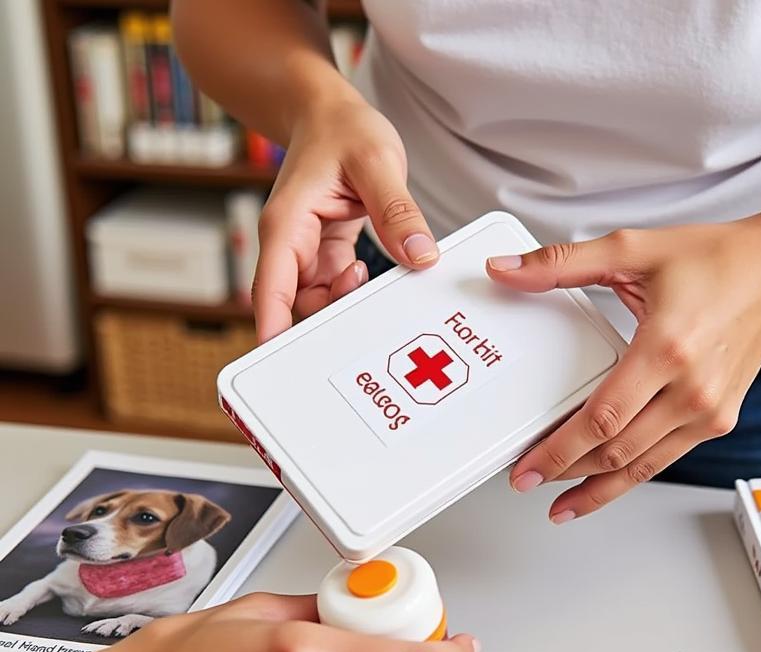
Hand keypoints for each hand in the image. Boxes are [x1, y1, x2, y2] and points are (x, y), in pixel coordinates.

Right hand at [253, 96, 438, 342]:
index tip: (285, 364)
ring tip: (372, 275)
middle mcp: (290, 245)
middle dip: (329, 318)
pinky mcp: (326, 253)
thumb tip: (420, 256)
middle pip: (296, 307)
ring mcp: (307, 252)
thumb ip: (397, 212)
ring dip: (347, 303)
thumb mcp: (377, 162)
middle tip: (366, 305)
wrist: (330, 110)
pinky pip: (337, 288)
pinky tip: (377, 277)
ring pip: (319, 301)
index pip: (272, 290)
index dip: (275, 330)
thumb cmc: (343, 128)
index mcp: (287, 226)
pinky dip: (357, 292)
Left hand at [487, 216, 760, 520]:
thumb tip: (505, 269)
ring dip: (597, 489)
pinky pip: (664, 458)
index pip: (601, 418)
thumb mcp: (632, 249)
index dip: (559, 450)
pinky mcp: (718, 420)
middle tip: (527, 482)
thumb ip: (561, 263)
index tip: (528, 467)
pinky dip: (631, 476)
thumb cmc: (717, 260)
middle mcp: (691, 389)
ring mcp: (708, 411)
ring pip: (641, 466)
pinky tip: (606, 483)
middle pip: (616, 451)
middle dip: (566, 474)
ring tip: (561, 503)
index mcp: (666, 348)